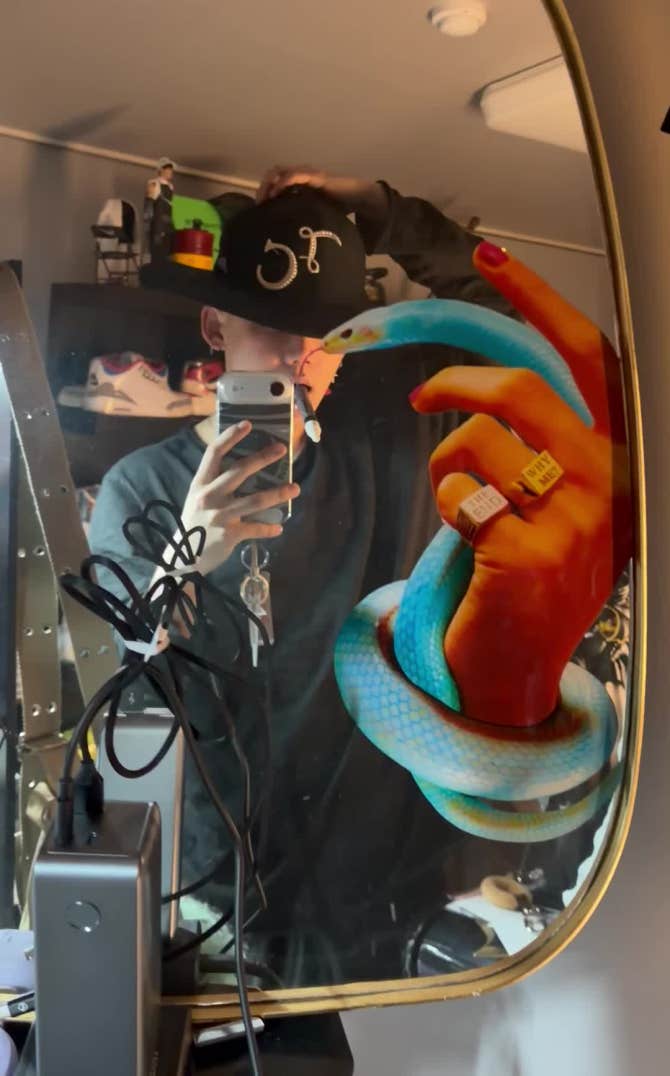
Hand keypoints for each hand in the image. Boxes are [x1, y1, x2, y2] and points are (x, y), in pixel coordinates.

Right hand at [180, 421, 299, 576]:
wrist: (184, 556)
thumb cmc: (195, 522)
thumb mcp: (198, 497)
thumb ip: (215, 483)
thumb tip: (244, 467)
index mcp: (201, 483)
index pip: (214, 453)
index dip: (231, 436)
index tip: (248, 424)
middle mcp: (209, 495)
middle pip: (240, 471)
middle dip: (263, 458)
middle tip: (281, 449)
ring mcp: (220, 515)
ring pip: (255, 500)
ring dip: (278, 493)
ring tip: (295, 488)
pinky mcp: (230, 534)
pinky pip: (256, 528)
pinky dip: (269, 528)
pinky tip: (279, 527)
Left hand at [256, 164, 385, 216]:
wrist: (359, 198)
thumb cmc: (338, 210)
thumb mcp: (315, 218)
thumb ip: (304, 225)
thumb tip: (295, 251)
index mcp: (297, 187)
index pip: (274, 184)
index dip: (264, 195)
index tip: (258, 211)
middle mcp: (300, 179)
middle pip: (272, 175)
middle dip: (263, 189)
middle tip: (260, 206)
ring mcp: (307, 176)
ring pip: (280, 171)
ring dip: (270, 183)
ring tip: (267, 199)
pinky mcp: (316, 177)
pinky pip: (296, 174)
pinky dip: (285, 181)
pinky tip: (279, 191)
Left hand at [410, 245, 631, 726]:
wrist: (520, 667)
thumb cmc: (534, 577)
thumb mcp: (563, 503)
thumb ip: (546, 441)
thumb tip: (487, 381)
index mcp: (622, 457)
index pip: (591, 359)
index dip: (540, 300)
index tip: (491, 256)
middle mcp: (612, 480)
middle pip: (521, 388)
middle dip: (456, 383)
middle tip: (421, 397)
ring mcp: (576, 519)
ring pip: (480, 439)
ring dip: (445, 459)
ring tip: (451, 492)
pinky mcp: (530, 553)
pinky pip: (459, 493)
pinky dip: (444, 502)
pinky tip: (461, 532)